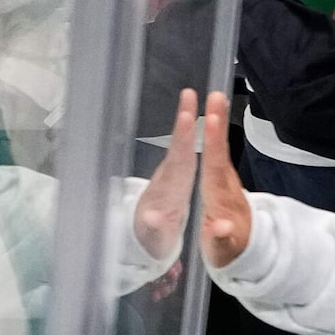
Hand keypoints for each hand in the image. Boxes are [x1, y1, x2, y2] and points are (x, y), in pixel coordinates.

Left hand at [134, 89, 201, 260]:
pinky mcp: (173, 174)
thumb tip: (152, 218)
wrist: (145, 238)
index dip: (182, 142)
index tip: (186, 119)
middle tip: (188, 96)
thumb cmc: (153, 239)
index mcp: (167, 192)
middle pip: (177, 148)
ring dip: (183, 121)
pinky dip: (184, 130)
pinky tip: (190, 110)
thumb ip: (155, 228)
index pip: (177, 164)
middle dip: (183, 123)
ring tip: (189, 95)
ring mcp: (169, 174)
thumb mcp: (155, 239)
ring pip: (179, 144)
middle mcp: (167, 179)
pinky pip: (181, 147)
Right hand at [195, 91, 252, 267]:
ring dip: (218, 123)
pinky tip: (214, 120)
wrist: (250, 252)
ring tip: (215, 98)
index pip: (214, 165)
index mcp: (219, 198)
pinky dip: (216, 135)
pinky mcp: (224, 181)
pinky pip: (218, 153)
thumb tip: (220, 227)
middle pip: (220, 150)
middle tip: (215, 94)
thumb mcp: (222, 250)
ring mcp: (227, 182)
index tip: (212, 117)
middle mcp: (225, 184)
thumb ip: (220, 238)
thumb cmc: (229, 251)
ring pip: (221, 148)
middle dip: (217, 123)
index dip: (213, 143)